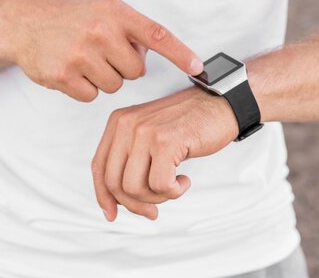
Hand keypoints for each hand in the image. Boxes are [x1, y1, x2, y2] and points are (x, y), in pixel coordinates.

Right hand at [0, 0, 203, 101]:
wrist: (26, 24)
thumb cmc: (72, 18)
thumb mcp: (104, 10)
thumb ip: (131, 28)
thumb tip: (153, 51)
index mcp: (115, 13)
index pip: (156, 34)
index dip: (180, 53)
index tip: (198, 68)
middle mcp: (100, 32)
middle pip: (136, 71)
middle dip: (123, 67)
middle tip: (102, 53)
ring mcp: (80, 55)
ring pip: (115, 86)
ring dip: (104, 78)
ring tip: (84, 59)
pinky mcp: (63, 75)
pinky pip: (92, 96)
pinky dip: (85, 88)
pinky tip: (72, 70)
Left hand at [91, 86, 238, 220]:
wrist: (219, 105)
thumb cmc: (187, 125)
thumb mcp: (149, 137)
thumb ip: (130, 161)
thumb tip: (117, 202)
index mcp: (118, 122)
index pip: (99, 167)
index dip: (103, 195)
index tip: (112, 214)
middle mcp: (127, 124)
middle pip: (114, 182)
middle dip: (134, 203)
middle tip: (153, 209)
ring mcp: (145, 131)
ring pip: (134, 187)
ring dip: (156, 198)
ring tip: (173, 187)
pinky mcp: (166, 141)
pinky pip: (160, 184)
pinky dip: (174, 191)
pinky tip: (185, 180)